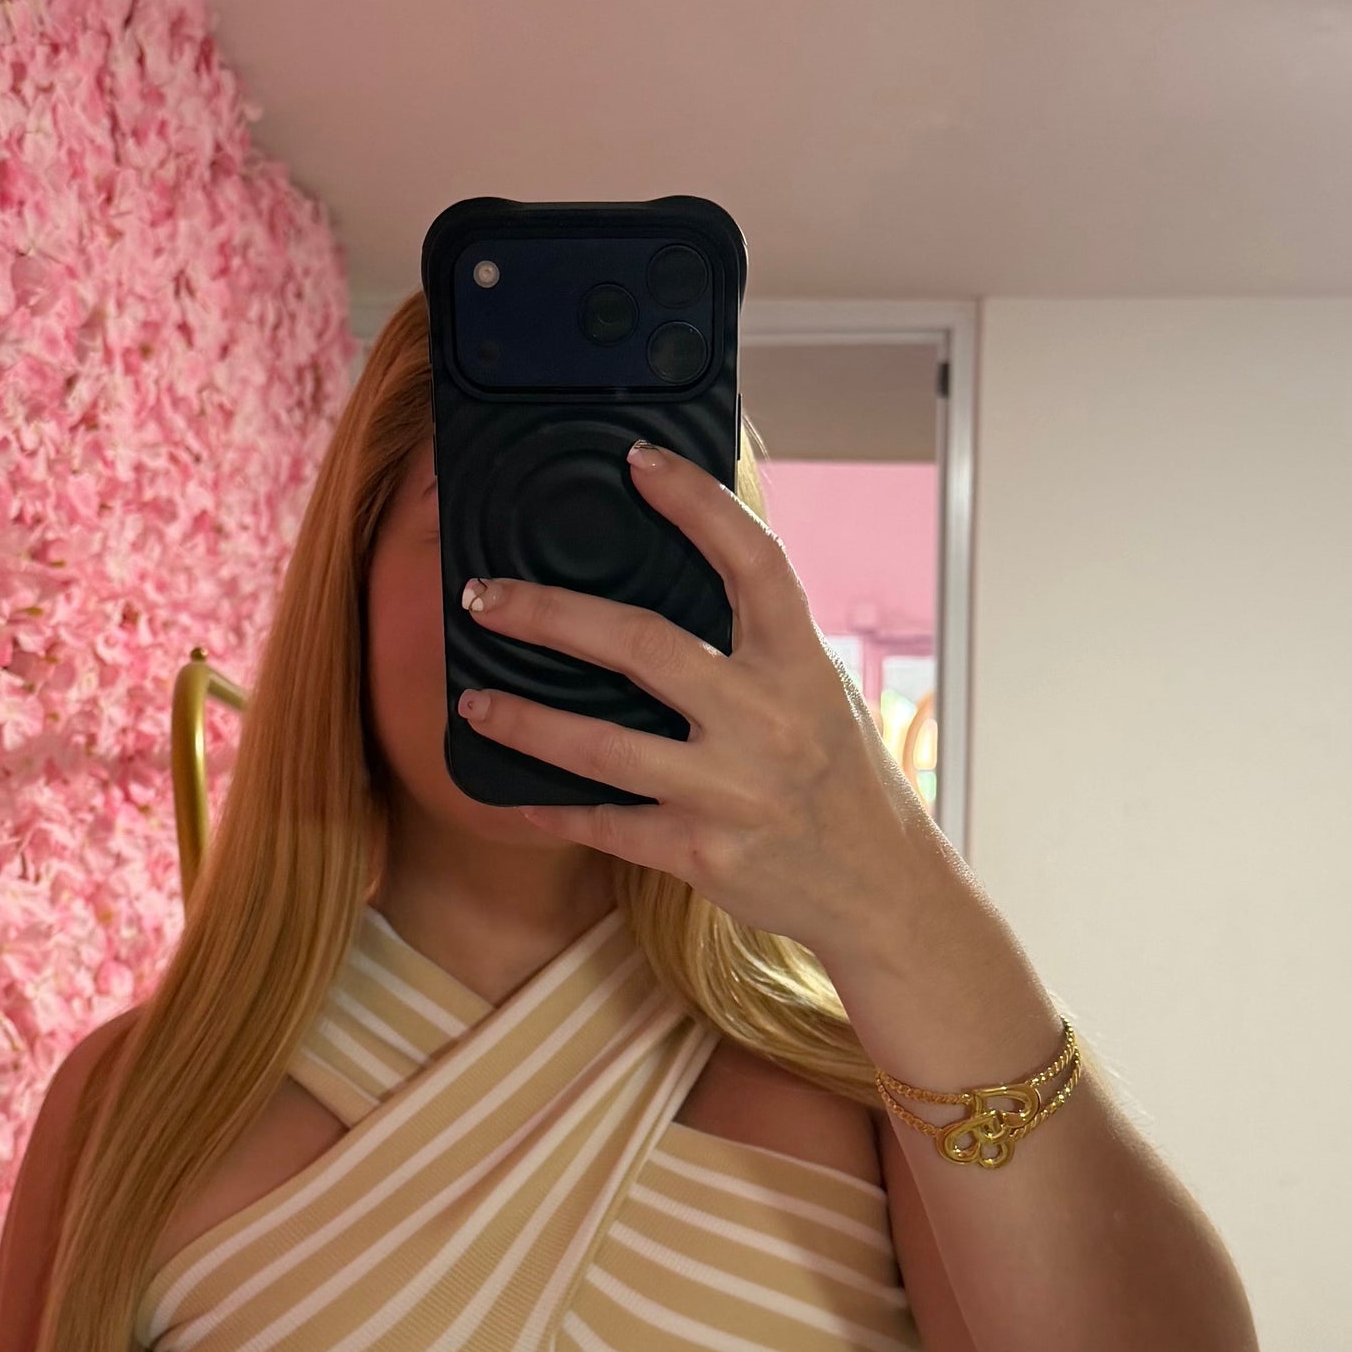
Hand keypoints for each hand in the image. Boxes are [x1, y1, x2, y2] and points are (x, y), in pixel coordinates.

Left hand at [453, 439, 927, 953]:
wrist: (878, 890)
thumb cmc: (840, 779)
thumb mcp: (820, 693)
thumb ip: (761, 645)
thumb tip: (688, 576)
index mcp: (800, 665)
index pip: (752, 561)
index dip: (696, 503)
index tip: (637, 461)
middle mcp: (767, 720)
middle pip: (642, 646)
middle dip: (549, 616)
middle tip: (483, 597)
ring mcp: (733, 791)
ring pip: (603, 746)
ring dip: (525, 722)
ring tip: (472, 703)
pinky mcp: (704, 854)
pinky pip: (609, 825)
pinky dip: (557, 811)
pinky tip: (517, 795)